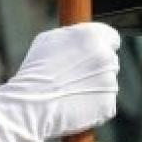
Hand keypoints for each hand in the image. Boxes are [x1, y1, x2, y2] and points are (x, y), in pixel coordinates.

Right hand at [0, 23, 120, 141]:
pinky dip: (94, 106)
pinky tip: (75, 105)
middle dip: (97, 67)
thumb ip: (74, 35)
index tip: (94, 54)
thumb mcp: (49, 40)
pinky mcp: (109, 105)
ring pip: (107, 82)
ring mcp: (110, 82)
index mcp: (93, 37)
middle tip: (75, 77)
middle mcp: (106, 57)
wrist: (30, 106)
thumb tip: (86, 36)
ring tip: (70, 92)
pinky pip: (104, 103)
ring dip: (95, 86)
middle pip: (110, 60)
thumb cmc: (35, 72)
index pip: (112, 37)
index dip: (102, 45)